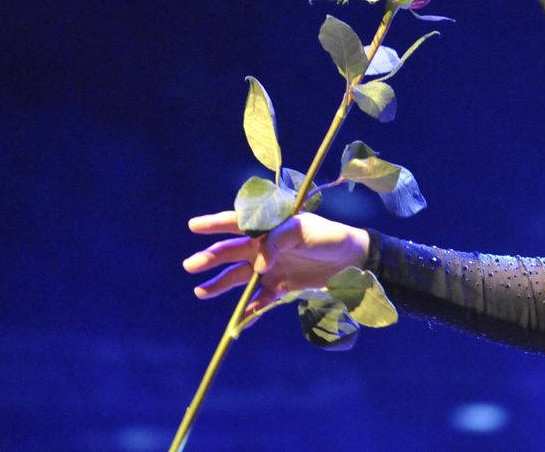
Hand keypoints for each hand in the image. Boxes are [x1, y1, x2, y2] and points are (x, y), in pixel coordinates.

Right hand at [183, 211, 369, 312]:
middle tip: (190, 266)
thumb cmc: (328, 237)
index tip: (193, 226)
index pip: (237, 223)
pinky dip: (248, 311)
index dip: (215, 223)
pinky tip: (237, 321)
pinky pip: (259, 301)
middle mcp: (265, 247)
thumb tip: (256, 262)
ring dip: (220, 284)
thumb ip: (277, 240)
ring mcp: (271, 268)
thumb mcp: (303, 230)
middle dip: (210, 258)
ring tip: (200, 292)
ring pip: (239, 277)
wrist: (354, 260)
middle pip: (231, 252)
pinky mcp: (281, 288)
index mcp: (269, 226)